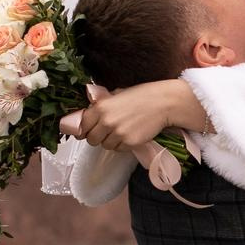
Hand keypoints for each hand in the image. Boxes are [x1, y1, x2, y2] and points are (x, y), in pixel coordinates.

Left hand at [76, 79, 201, 152]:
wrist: (163, 103)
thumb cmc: (141, 96)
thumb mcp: (116, 94)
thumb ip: (100, 105)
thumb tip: (85, 117)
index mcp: (100, 107)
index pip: (81, 126)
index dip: (85, 129)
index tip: (88, 130)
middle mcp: (106, 121)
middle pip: (91, 139)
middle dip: (97, 136)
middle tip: (106, 131)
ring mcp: (118, 133)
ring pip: (105, 145)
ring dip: (110, 141)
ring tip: (121, 130)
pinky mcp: (129, 143)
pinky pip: (118, 149)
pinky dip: (122, 145)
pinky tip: (130, 134)